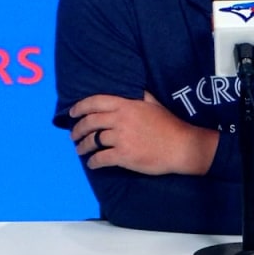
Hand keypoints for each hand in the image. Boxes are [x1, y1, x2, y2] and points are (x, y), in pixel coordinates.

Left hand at [69, 92, 217, 175]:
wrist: (181, 146)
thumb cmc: (169, 125)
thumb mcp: (154, 104)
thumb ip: (140, 96)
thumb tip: (131, 90)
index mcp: (127, 105)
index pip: (96, 102)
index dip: (80, 107)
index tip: (72, 113)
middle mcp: (121, 120)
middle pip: (90, 122)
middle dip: (78, 129)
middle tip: (74, 135)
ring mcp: (121, 138)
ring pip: (93, 141)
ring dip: (83, 146)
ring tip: (80, 149)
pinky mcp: (124, 156)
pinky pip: (101, 159)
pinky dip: (93, 162)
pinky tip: (92, 164)